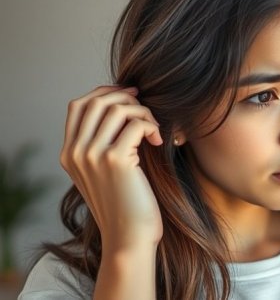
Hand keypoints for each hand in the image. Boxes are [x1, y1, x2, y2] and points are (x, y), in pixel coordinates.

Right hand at [59, 85, 163, 250]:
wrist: (129, 237)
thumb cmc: (125, 204)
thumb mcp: (104, 172)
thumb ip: (101, 144)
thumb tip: (120, 107)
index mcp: (69, 154)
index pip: (78, 105)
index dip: (104, 92)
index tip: (129, 96)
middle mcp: (76, 152)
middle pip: (97, 101)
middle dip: (126, 99)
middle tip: (147, 109)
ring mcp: (93, 155)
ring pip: (117, 109)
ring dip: (143, 112)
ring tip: (154, 129)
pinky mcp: (116, 160)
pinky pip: (136, 124)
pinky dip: (152, 126)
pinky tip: (158, 140)